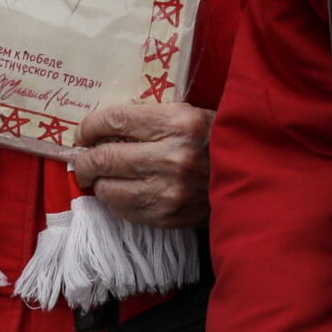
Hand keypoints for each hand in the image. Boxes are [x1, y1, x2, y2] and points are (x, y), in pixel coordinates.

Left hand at [71, 102, 212, 228]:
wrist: (248, 175)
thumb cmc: (212, 139)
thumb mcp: (187, 114)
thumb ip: (148, 118)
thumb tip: (100, 129)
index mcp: (179, 123)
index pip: (117, 120)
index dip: (91, 126)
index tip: (83, 132)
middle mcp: (173, 157)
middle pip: (106, 158)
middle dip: (85, 160)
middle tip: (82, 160)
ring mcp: (170, 191)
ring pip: (109, 189)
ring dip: (99, 182)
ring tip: (102, 177)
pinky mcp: (168, 216)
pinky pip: (124, 211)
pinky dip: (116, 201)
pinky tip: (122, 191)